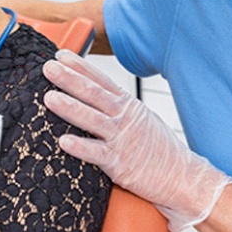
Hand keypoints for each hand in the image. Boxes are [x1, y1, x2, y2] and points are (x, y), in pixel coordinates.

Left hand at [43, 50, 231, 231]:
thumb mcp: (141, 118)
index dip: (80, 67)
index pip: (100, 80)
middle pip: (92, 93)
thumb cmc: (159, 149)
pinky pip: (97, 154)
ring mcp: (122, 139)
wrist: (183, 176)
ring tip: (49, 97)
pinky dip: (80, 147)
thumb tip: (95, 96)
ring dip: (69, 107)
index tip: (60, 55)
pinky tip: (63, 141)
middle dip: (69, 79)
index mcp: (128, 105)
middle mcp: (124, 117)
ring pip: (91, 119)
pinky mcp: (120, 164)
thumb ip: (119, 107)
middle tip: (48, 67)